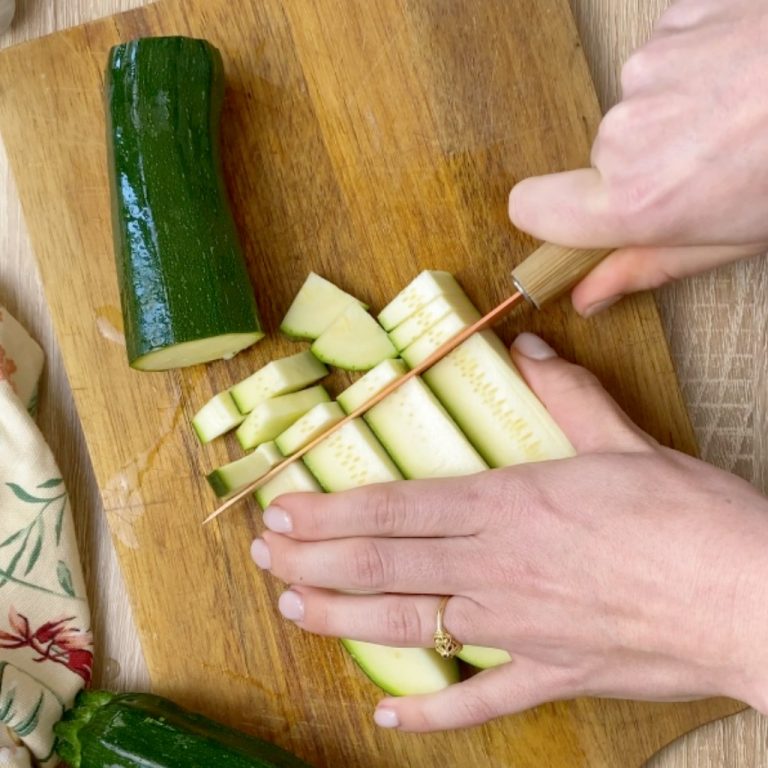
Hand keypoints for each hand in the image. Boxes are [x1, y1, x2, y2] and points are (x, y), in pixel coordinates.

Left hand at [250, 334, 767, 731]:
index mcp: (509, 506)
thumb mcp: (624, 441)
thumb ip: (565, 394)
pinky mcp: (550, 674)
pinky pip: (479, 701)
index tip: (283, 510)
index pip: (396, 508)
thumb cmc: (690, 519)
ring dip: (344, 618)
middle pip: (385, 565)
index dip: (330, 511)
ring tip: (295, 607)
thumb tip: (527, 349)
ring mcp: (517, 628)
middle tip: (266, 553)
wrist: (750, 599)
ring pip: (409, 626)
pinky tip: (390, 722)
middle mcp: (497, 568)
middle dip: (315, 558)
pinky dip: (433, 715)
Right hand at [509, 0, 767, 315]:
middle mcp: (627, 133)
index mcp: (637, 199)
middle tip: (709, 168)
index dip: (549, 216)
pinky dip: (694, 71)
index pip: (532, 208)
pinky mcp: (676, 22)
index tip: (577, 221)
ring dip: (675, 117)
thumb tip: (589, 292)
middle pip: (600, 161)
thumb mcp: (735, 239)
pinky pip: (663, 60)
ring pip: (636, 108)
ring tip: (739, 118)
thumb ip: (648, 266)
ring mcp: (650, 70)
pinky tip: (742, 78)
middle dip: (644, 167)